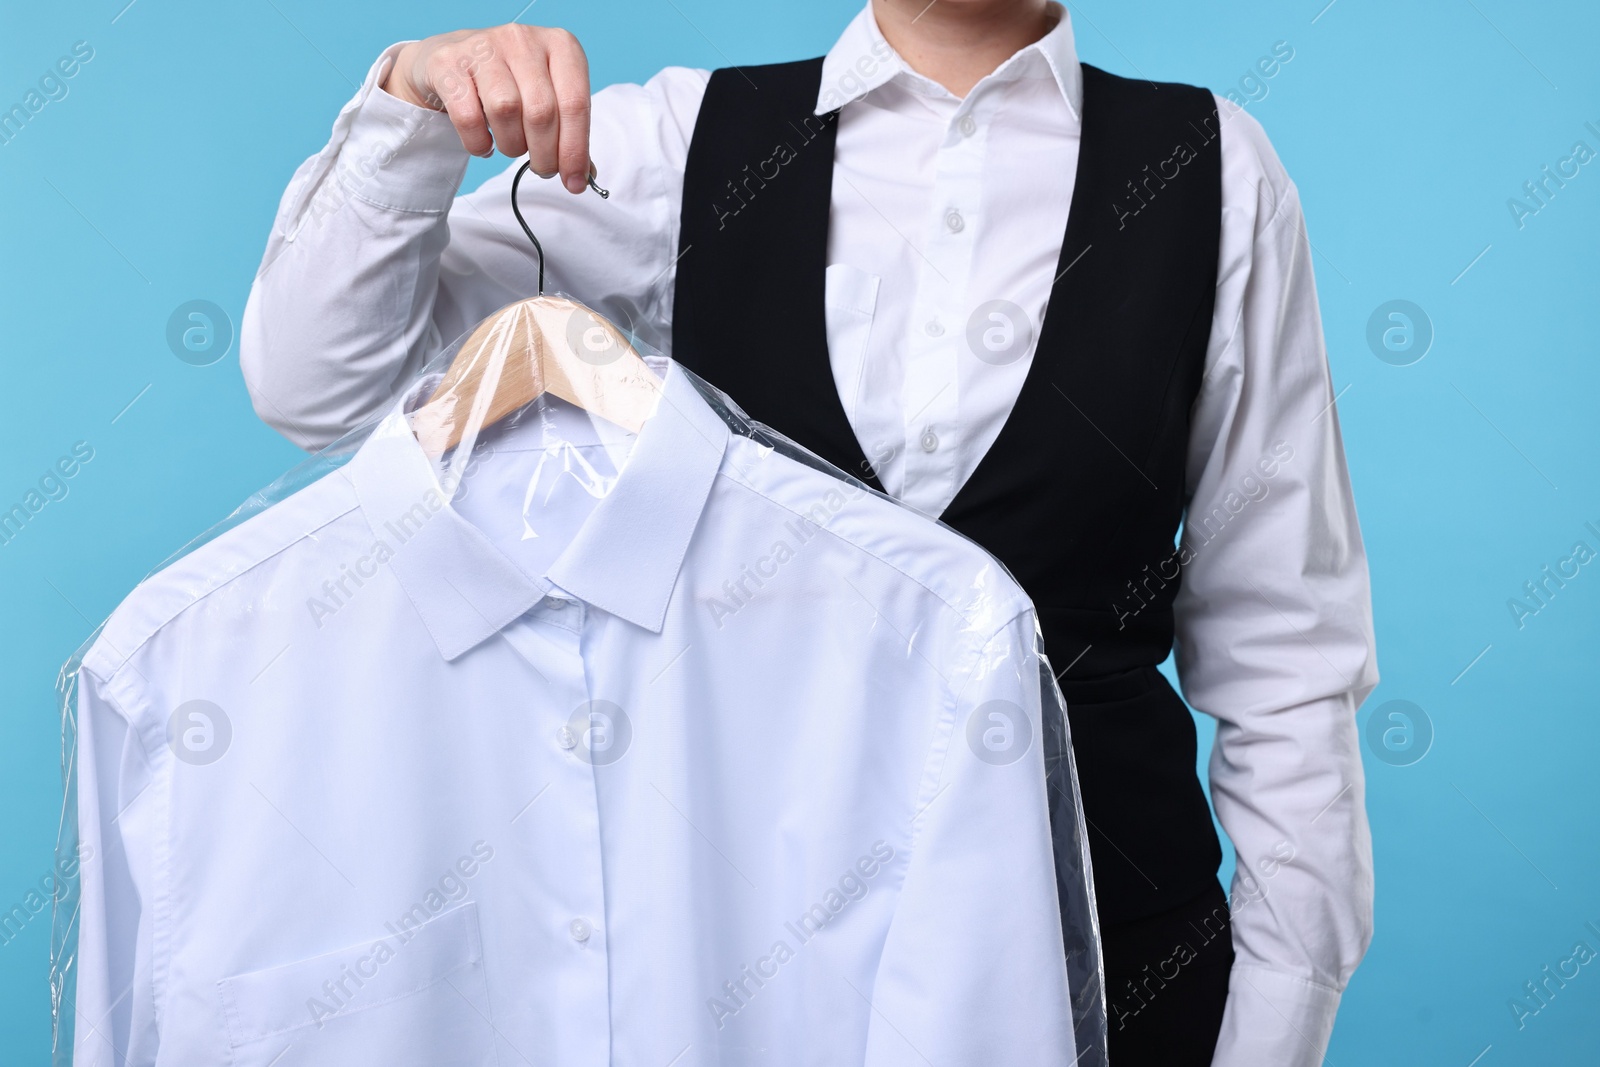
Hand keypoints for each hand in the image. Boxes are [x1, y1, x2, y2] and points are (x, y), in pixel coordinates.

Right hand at [383, 25, 591, 193]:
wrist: (454, 60)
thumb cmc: (511, 83)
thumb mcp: (548, 98)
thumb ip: (568, 134)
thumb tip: (582, 177)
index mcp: (560, 45)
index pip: (575, 104)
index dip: (575, 150)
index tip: (574, 181)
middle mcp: (523, 40)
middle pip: (542, 112)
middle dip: (545, 155)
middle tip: (542, 168)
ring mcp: (483, 47)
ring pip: (506, 111)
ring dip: (512, 146)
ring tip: (511, 147)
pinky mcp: (448, 63)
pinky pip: (468, 116)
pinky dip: (478, 143)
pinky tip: (484, 144)